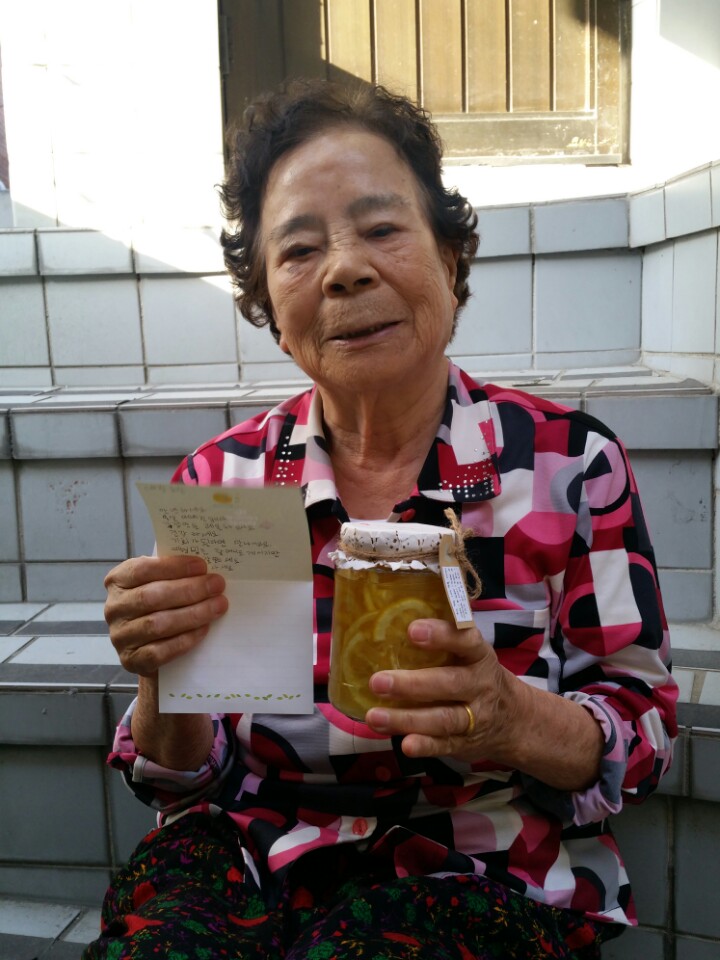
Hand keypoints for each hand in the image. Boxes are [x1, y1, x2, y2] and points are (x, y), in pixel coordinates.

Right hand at [104, 555, 227, 676]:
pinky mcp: (131, 660)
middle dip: (189, 590)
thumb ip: (173, 574)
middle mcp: (114, 608)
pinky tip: (204, 629)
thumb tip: (204, 569)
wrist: (150, 646)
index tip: (202, 566)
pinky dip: (185, 639)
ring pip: (157, 624)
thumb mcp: (159, 583)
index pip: (142, 569)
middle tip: (216, 585)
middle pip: (151, 597)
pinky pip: (160, 651)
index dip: (173, 567)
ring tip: (218, 606)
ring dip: (193, 614)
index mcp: (118, 581)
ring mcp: (120, 636)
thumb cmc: (159, 605)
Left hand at [364, 618, 521, 762]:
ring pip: (443, 718)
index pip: (465, 641)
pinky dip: (425, 746)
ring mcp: (475, 717)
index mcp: (479, 656)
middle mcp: (479, 685)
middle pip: (449, 683)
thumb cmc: (476, 675)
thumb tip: (391, 612)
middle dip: (413, 684)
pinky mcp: (465, 742)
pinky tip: (404, 744)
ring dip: (407, 718)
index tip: (412, 630)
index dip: (441, 635)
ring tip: (374, 716)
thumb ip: (444, 638)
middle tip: (377, 681)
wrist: (516, 720)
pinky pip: (444, 745)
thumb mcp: (471, 653)